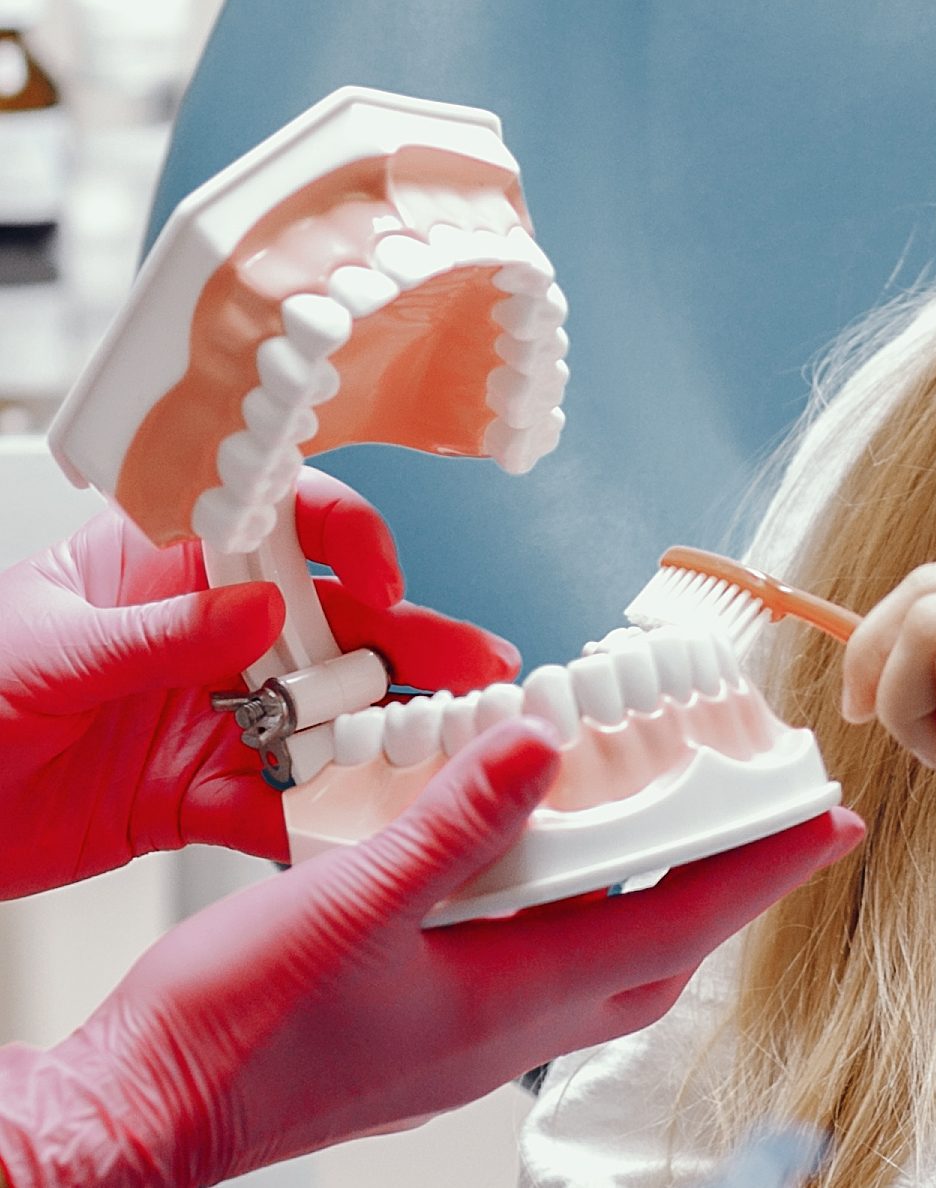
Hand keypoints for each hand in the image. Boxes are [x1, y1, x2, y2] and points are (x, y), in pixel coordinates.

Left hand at [0, 471, 521, 894]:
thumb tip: (258, 610)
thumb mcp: (42, 653)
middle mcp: (199, 635)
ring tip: (450, 751)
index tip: (382, 576)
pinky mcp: (192, 794)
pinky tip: (359, 825)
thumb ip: (156, 634)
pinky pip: (273, 802)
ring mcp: (205, 715)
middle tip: (478, 668)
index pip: (274, 524)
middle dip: (408, 644)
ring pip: (319, 715)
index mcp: (158, 566)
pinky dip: (316, 819)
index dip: (341, 536)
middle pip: (326, 624)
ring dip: (382, 733)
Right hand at [0, 717, 867, 1187]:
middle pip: (659, 957)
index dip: (762, 871)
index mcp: (510, 1002)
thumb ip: (454, 827)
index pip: (676, 926)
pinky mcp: (425, 1038)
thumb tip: (547, 751)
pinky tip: (540, 873)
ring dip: (652, 904)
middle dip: (728, 890)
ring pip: (601, 970)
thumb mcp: (348, 903)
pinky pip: (535, 972)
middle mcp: (507, 1033)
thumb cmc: (230, 1032)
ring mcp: (467, 1042)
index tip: (832, 827)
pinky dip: (569, 917)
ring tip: (680, 834)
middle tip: (776, 828)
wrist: (139, 1117)